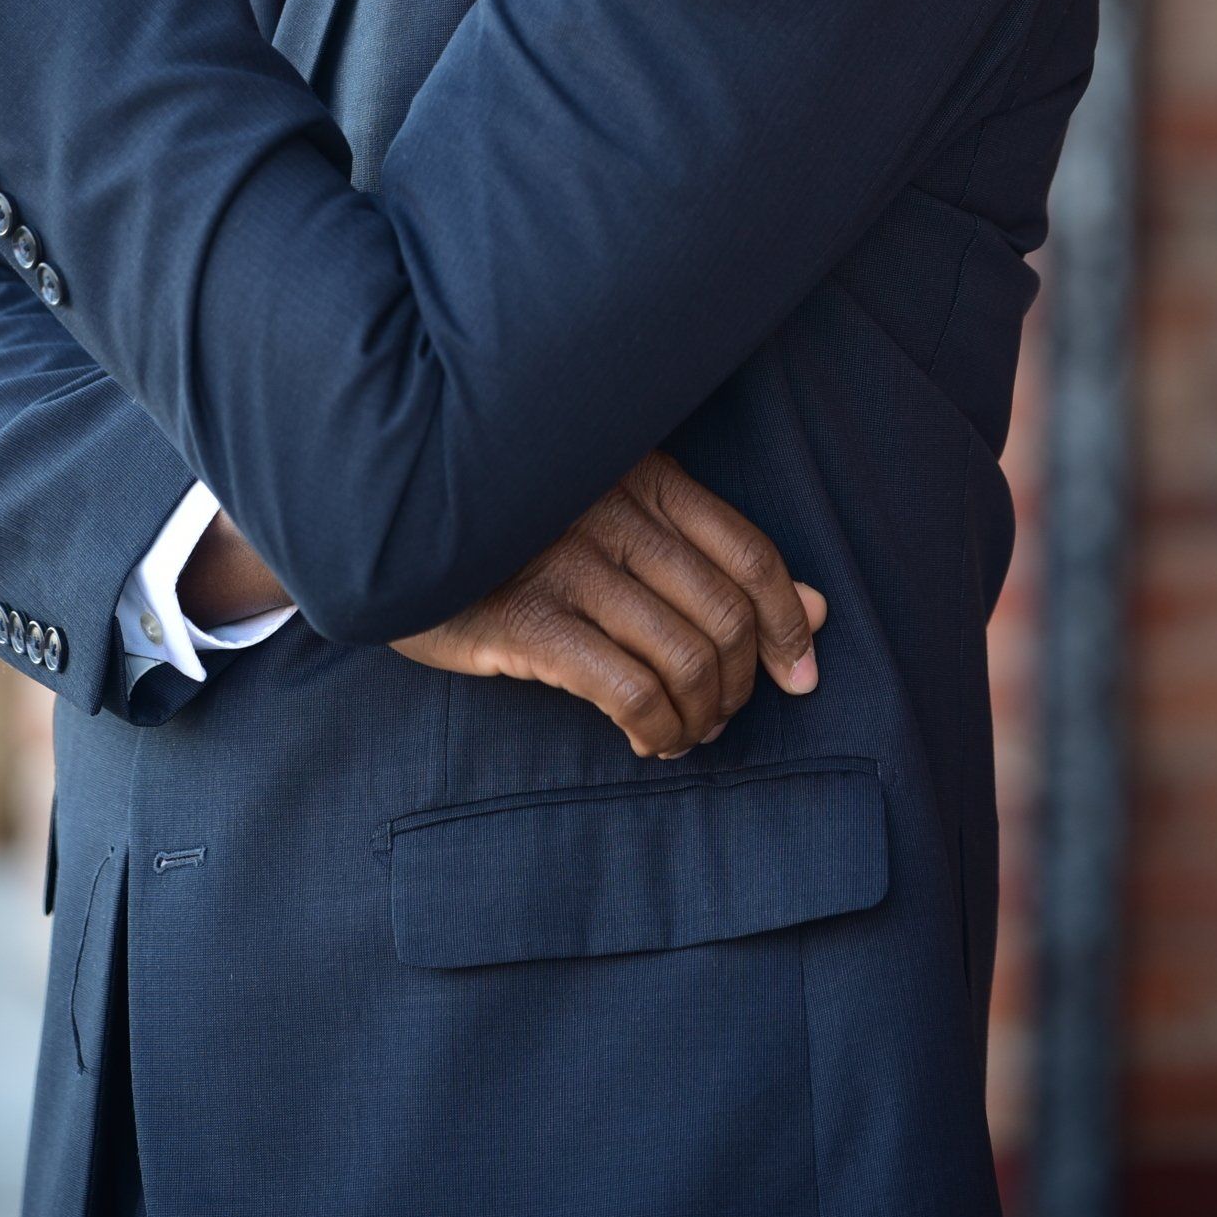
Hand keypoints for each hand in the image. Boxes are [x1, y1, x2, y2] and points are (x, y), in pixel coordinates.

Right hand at [391, 452, 826, 758]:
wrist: (394, 530)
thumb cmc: (519, 528)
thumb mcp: (618, 519)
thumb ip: (713, 557)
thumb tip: (823, 611)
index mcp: (644, 475)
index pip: (750, 552)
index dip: (789, 622)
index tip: (802, 676)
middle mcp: (614, 511)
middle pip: (726, 614)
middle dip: (744, 683)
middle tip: (724, 715)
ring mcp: (570, 564)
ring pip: (686, 659)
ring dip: (702, 717)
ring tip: (684, 735)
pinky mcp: (528, 620)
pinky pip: (629, 692)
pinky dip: (656, 730)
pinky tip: (646, 741)